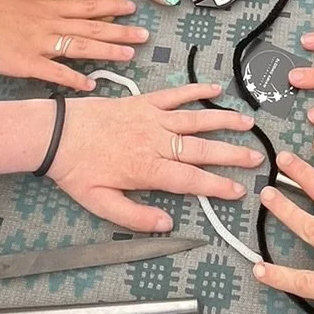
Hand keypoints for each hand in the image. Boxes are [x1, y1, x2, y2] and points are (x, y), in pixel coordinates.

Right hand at [0, 0, 148, 89]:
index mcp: (46, 6)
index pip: (85, 6)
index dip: (110, 8)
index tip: (132, 9)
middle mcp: (49, 23)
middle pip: (91, 27)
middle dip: (120, 31)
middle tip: (145, 36)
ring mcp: (39, 43)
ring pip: (80, 47)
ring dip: (106, 51)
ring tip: (129, 56)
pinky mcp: (26, 62)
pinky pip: (55, 72)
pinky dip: (74, 79)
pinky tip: (91, 86)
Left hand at [48, 83, 262, 230]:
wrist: (56, 133)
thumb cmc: (76, 170)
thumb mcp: (100, 204)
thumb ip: (135, 217)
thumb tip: (167, 224)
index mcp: (148, 169)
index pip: (191, 180)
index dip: (217, 186)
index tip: (239, 190)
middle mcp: (156, 142)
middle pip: (202, 149)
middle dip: (232, 154)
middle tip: (257, 158)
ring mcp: (152, 118)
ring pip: (195, 120)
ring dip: (223, 121)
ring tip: (248, 124)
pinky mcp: (143, 102)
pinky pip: (175, 95)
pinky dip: (196, 91)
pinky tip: (215, 90)